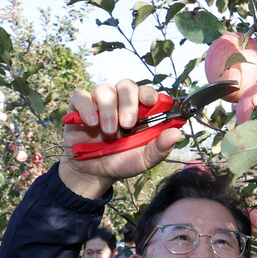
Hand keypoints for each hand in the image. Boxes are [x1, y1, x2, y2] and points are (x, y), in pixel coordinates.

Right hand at [58, 80, 181, 198]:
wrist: (93, 173)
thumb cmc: (122, 161)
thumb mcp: (144, 159)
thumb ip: (160, 147)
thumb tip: (177, 133)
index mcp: (140, 111)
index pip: (147, 91)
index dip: (149, 93)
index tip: (151, 102)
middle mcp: (121, 102)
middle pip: (127, 85)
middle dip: (129, 103)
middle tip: (127, 124)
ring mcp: (100, 103)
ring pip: (105, 88)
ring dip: (109, 109)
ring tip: (108, 131)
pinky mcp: (79, 107)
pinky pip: (82, 96)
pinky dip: (87, 108)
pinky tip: (91, 123)